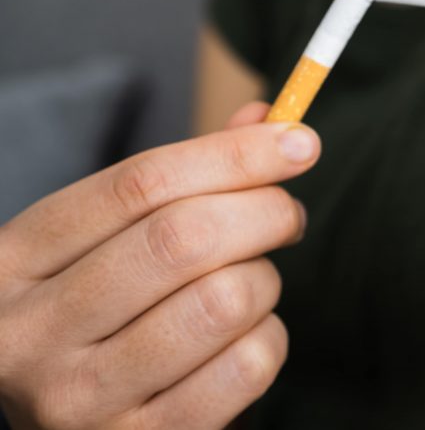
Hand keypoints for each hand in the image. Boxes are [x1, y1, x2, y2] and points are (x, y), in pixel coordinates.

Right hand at [0, 102, 317, 428]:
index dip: (234, 154)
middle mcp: (31, 332)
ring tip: (253, 282)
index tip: (301, 141)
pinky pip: (247, 367)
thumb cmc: (104, 313)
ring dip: (265, 280)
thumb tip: (270, 120)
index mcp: (15, 260)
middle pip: (184, 238)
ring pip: (225, 301)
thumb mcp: (111, 241)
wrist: (73, 428)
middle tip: (288, 215)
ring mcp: (79, 398)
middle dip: (266, 211)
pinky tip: (246, 338)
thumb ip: (184, 178)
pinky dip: (269, 340)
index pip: (140, 183)